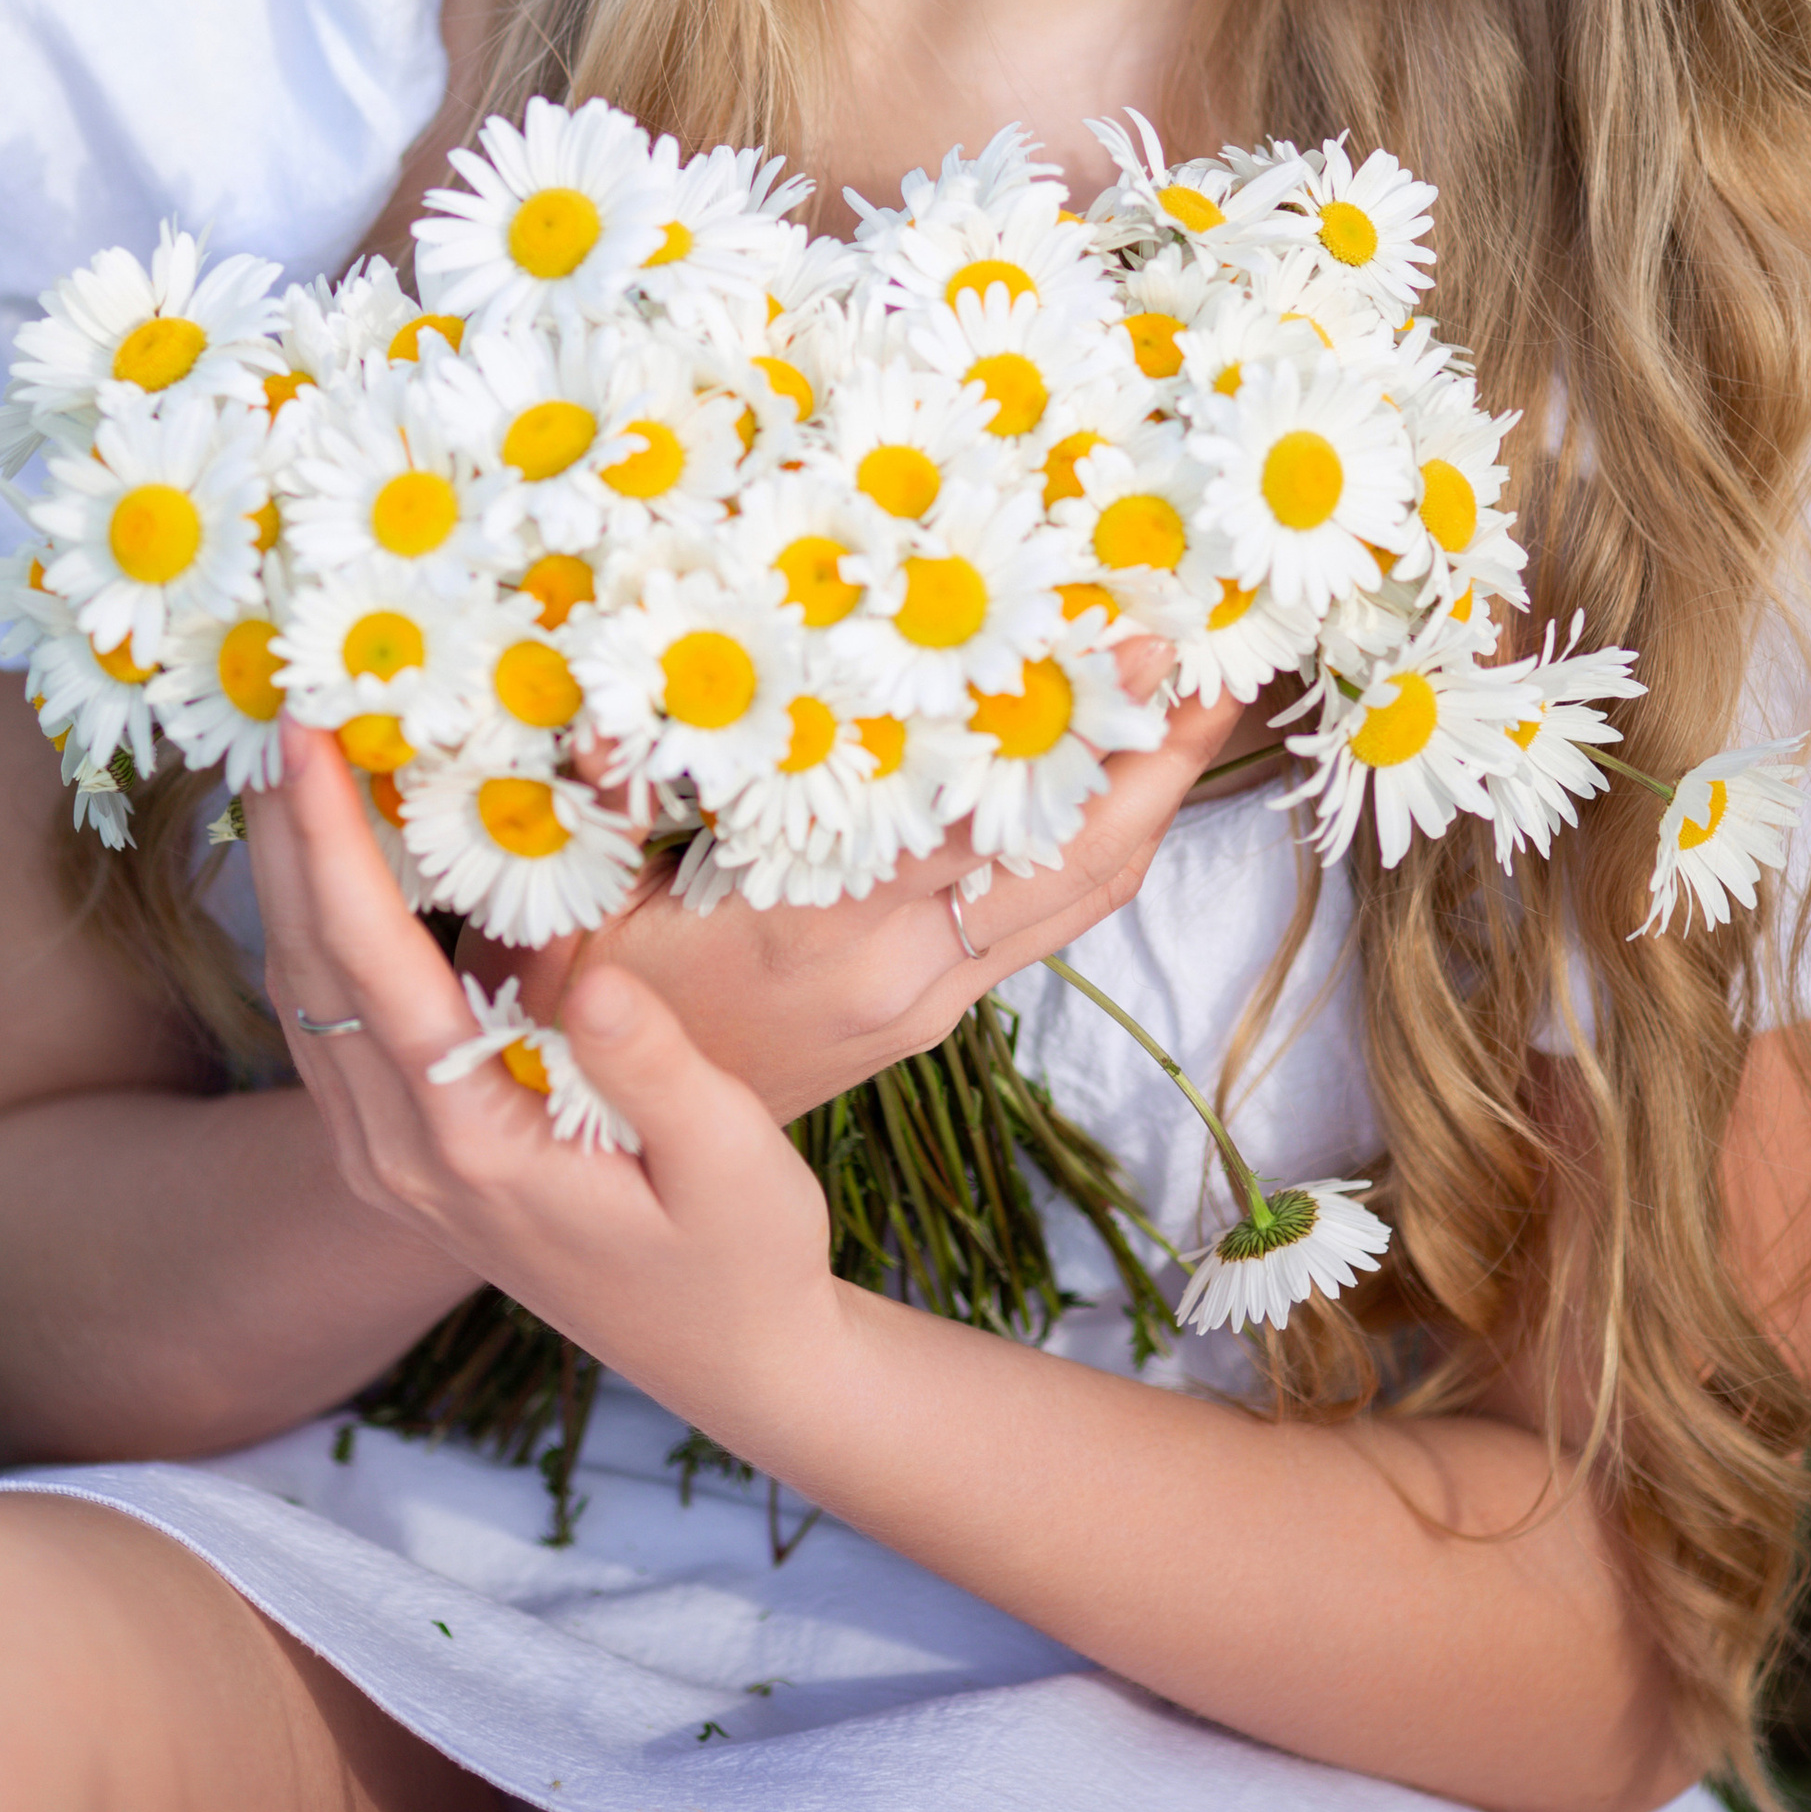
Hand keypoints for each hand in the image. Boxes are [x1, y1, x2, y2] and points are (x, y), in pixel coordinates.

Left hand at [247, 726, 843, 1448]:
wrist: (731, 1359)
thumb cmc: (745, 1256)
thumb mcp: (731, 1163)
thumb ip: (658, 1071)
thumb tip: (590, 971)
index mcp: (474, 1148)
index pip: (373, 972)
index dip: (334, 846)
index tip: (309, 737)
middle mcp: (404, 1161)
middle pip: (312, 972)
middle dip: (289, 834)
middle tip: (280, 707)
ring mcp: (393, 1168)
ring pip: (306, 1001)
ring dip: (291, 881)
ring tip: (291, 767)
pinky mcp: (408, 1163)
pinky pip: (332, 1033)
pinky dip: (317, 938)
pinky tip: (329, 873)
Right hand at [479, 652, 1258, 1127]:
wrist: (619, 1173)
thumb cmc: (583, 1014)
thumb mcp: (585, 901)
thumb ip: (614, 795)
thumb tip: (615, 707)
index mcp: (827, 930)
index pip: (980, 810)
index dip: (1068, 725)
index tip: (1138, 638)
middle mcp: (907, 971)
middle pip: (1075, 853)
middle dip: (1161, 751)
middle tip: (1227, 648)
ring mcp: (933, 1001)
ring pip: (1082, 892)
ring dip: (1155, 795)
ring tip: (1214, 698)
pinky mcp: (936, 1015)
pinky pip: (1048, 921)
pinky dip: (1104, 845)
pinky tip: (1130, 781)